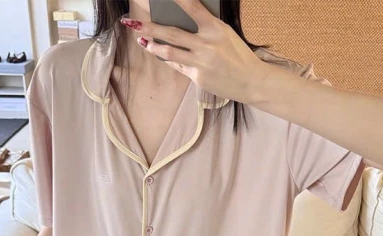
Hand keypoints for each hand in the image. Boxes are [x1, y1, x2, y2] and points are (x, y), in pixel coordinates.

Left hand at [120, 0, 265, 104]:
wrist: (250, 81)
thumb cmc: (237, 54)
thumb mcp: (225, 34)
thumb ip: (205, 26)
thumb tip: (180, 21)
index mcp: (216, 28)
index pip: (192, 7)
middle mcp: (207, 44)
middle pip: (172, 33)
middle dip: (149, 27)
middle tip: (132, 22)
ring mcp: (201, 62)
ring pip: (169, 52)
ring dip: (152, 46)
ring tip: (140, 40)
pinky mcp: (198, 77)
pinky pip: (178, 65)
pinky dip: (167, 58)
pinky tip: (158, 52)